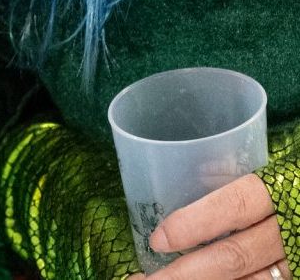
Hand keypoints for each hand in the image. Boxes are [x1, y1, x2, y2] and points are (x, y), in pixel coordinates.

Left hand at [127, 174, 287, 279]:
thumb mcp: (284, 174)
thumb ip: (247, 181)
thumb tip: (195, 173)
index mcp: (286, 191)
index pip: (235, 205)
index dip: (194, 223)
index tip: (157, 239)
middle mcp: (292, 233)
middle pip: (232, 257)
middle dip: (183, 274)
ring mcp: (297, 264)